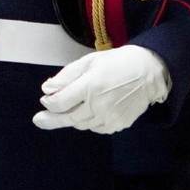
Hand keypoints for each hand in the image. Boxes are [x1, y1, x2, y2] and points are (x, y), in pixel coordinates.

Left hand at [32, 44, 170, 133]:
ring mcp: (109, 117)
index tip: (45, 100)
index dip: (49, 103)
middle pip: (68, 118)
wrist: (150, 73)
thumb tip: (47, 89)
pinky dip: (89, 122)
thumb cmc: (118, 63)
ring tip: (71, 109)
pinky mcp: (118, 124)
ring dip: (72, 118)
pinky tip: (91, 111)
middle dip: (51, 119)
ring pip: (81, 124)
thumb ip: (67, 76)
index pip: (60, 103)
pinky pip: (96, 128)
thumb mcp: (90, 61)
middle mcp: (99, 105)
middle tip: (39, 120)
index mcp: (90, 86)